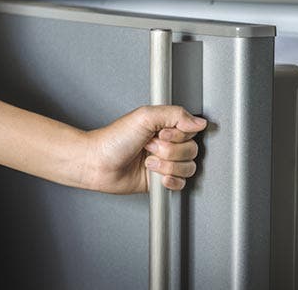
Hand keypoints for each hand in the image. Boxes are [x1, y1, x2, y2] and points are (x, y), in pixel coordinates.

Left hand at [84, 105, 207, 193]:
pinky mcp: (162, 180)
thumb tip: (199, 122)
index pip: (192, 131)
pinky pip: (182, 184)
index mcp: (167, 126)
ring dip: (167, 166)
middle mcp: (169, 144)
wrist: (98, 164)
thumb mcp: (145, 116)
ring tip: (148, 162)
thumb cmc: (113, 139)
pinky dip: (171, 181)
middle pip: (192, 150)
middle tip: (149, 147)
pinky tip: (157, 176)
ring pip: (188, 168)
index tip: (162, 133)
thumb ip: (175, 114)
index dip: (178, 135)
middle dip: (169, 151)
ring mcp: (166, 162)